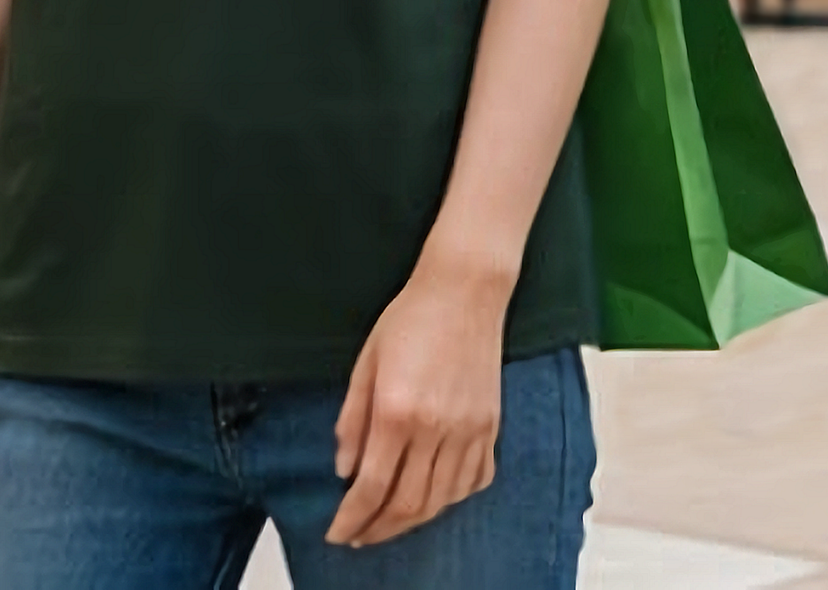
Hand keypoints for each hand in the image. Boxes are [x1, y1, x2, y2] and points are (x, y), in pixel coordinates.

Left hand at [326, 252, 510, 549]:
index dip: (352, 517)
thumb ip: (352, 419)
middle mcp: (435, 428)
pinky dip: (450, 501)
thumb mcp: (366, 361)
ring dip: (411, 521)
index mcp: (397, 410)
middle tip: (359, 535)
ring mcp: (468, 430)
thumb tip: (344, 469)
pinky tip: (432, 499)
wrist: (464, 291)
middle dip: (378, 529)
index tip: (337, 533)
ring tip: (388, 524)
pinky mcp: (490, 427)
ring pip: (440, 501)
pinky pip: (472, 482)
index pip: (371, 486)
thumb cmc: (410, 318)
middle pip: (406, 503)